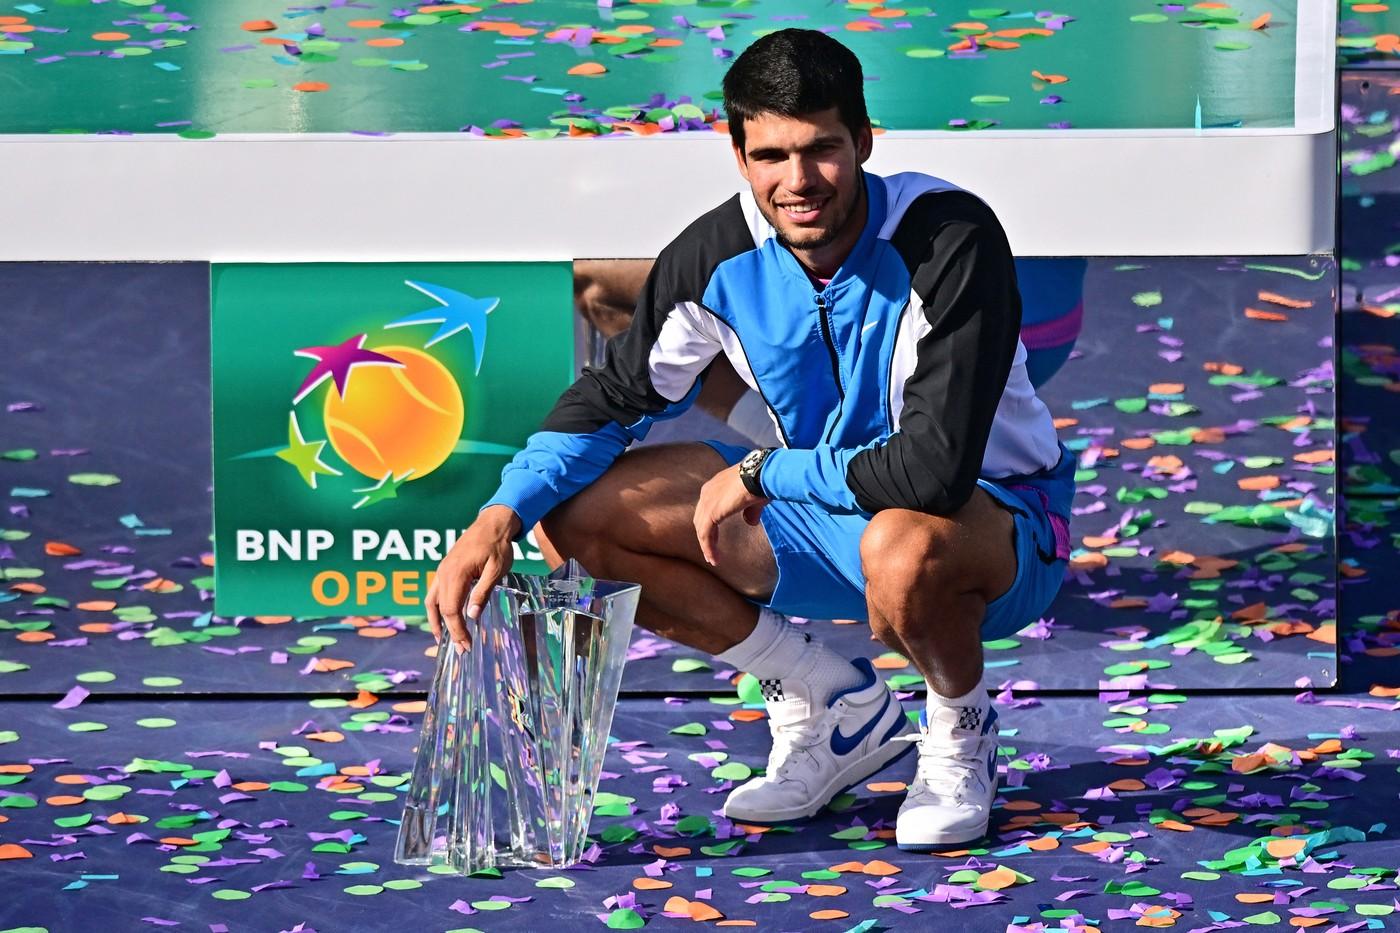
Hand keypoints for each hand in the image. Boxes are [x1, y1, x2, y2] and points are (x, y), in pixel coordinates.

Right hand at [425, 504, 520, 652]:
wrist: (493, 522)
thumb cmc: (497, 545)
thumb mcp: (496, 570)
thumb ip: (483, 592)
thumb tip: (471, 616)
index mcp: (455, 574)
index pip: (450, 610)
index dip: (457, 630)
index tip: (466, 646)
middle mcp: (443, 573)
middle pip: (439, 609)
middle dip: (448, 631)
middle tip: (459, 649)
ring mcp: (442, 570)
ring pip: (431, 601)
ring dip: (436, 621)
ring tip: (443, 639)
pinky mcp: (445, 568)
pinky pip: (435, 592)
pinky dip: (437, 608)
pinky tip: (444, 617)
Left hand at [693, 464, 768, 565]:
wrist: (759, 475)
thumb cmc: (760, 482)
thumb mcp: (754, 499)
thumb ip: (750, 512)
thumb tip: (750, 522)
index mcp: (715, 486)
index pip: (707, 508)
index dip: (710, 523)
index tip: (715, 537)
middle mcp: (707, 492)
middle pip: (700, 519)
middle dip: (705, 536)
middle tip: (711, 551)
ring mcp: (707, 502)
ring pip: (701, 529)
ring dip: (706, 546)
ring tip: (713, 559)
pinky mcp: (711, 513)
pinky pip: (705, 535)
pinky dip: (708, 548)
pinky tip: (714, 558)